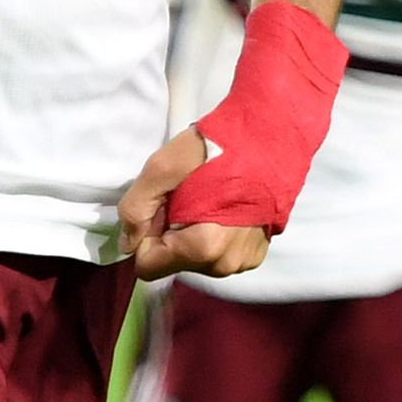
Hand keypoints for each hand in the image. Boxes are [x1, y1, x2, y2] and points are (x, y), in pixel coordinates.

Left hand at [117, 127, 268, 280]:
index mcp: (203, 247)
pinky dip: (215, 233)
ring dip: (193, 232)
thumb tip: (128, 245)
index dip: (147, 234)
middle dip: (171, 231)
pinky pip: (219, 254)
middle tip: (186, 195)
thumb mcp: (163, 167)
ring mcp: (245, 261)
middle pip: (174, 262)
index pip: (148, 267)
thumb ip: (136, 208)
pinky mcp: (257, 253)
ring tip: (209, 197)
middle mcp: (226, 264)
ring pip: (196, 259)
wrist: (273, 134)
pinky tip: (226, 205)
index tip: (164, 204)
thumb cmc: (219, 147)